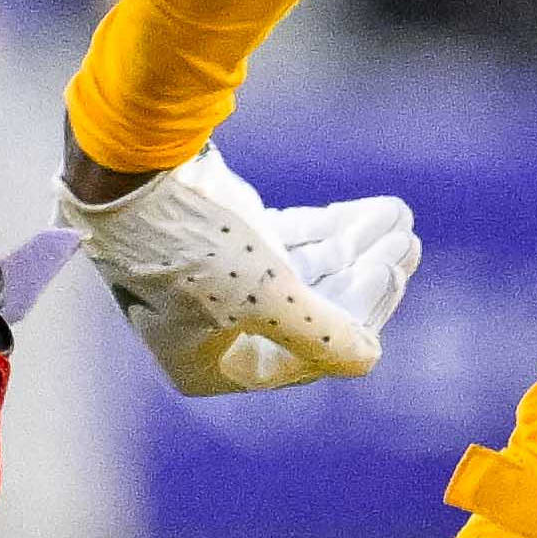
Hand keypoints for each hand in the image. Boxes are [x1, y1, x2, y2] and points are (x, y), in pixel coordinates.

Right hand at [63, 148, 418, 395]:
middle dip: (363, 277)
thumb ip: (323, 336)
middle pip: (312, 313)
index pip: (306, 357)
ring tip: (400, 218)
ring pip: (305, 271)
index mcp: (209, 366)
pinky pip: (290, 241)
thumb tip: (369, 361)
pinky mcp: (226, 237)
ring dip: (356, 246)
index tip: (391, 271)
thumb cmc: (189, 246)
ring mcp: (219, 280)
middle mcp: (212, 332)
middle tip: (408, 245)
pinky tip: (376, 209)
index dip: (356, 316)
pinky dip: (331, 227)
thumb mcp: (264, 300)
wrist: (128, 171)